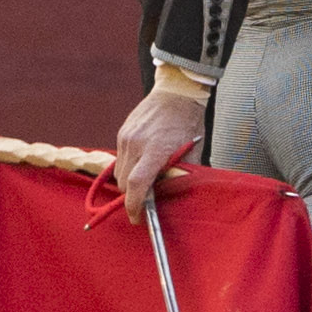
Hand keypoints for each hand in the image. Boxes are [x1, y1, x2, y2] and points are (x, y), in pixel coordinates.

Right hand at [112, 84, 206, 222]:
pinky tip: (141, 164)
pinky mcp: (122, 133)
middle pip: (124, 183)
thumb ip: (181, 174)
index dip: (135, 206)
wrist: (176, 93)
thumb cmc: (188, 122)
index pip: (138, 184)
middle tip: (145, 202)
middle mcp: (136, 144)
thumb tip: (172, 195)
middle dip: (132, 197)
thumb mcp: (192, 151)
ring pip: (119, 173)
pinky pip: (119, 159)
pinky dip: (128, 168)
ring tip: (145, 181)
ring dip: (129, 183)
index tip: (138, 218)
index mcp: (156, 150)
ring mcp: (126, 138)